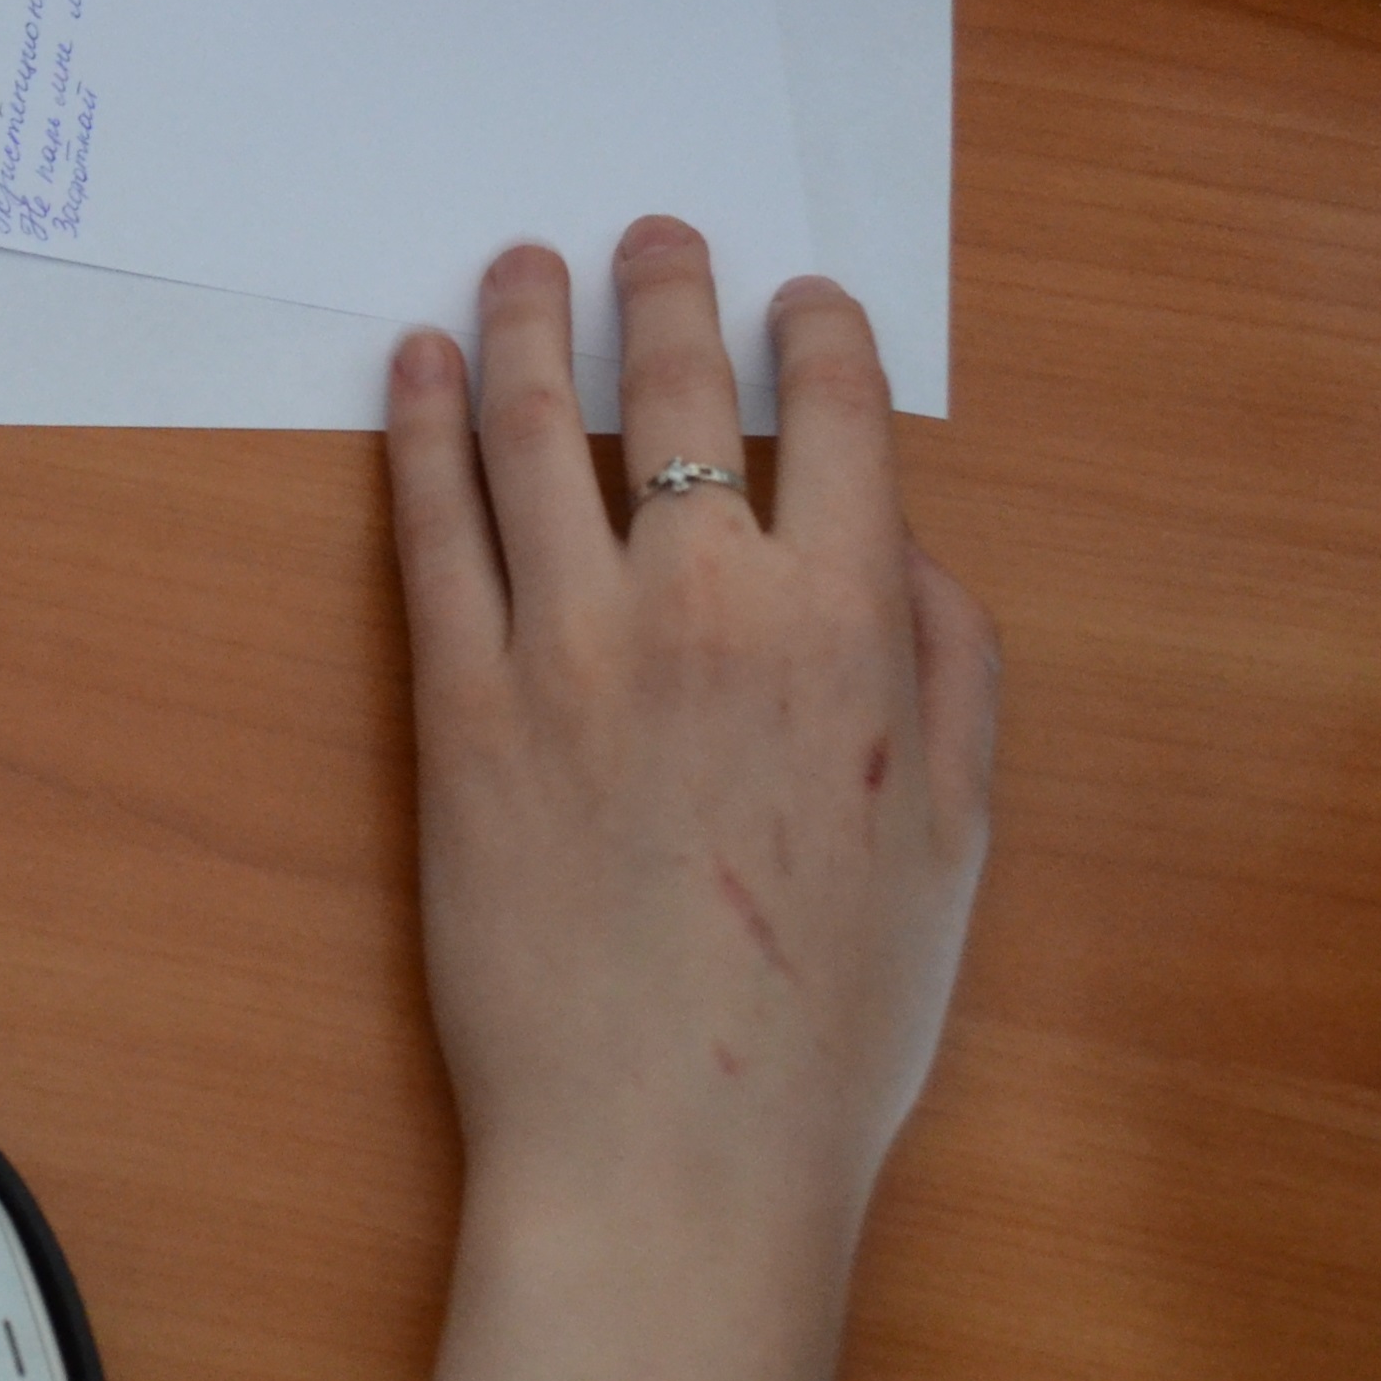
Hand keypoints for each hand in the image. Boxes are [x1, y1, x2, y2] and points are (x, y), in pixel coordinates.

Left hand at [389, 221, 993, 1380]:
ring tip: (522, 260)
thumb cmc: (830, 1019)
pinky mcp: (458, 696)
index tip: (802, 296)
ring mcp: (570, 641)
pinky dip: (426, 424)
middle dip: (668, 288)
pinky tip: (423, 365)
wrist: (671, 1146)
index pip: (838, 416)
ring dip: (533, 320)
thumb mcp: (957, 838)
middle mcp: (708, 603)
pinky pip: (433, 523)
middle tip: (653, 234)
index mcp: (849, 629)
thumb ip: (951, 668)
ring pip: (542, 429)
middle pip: (683, 392)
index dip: (820, 333)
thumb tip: (902, 548)